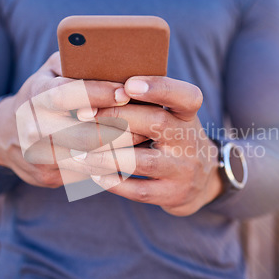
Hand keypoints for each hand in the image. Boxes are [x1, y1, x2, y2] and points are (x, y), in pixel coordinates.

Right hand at [0, 52, 146, 187]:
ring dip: (121, 150)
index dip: (98, 93)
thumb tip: (116, 59)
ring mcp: (38, 155)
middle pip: (84, 133)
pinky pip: (86, 173)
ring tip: (143, 139)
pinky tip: (128, 156)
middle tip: (147, 122)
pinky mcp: (47, 176)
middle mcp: (32, 127)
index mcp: (35, 95)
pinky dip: (110, 166)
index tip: (125, 91)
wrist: (8, 133)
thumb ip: (77, 62)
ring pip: (88, 157)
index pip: (66, 94)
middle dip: (120, 128)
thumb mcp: (53, 70)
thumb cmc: (44, 94)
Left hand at [75, 76, 222, 215]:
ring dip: (106, 156)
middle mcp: (189, 140)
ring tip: (78, 151)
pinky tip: (94, 175)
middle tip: (81, 115)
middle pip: (157, 122)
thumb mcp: (170, 114)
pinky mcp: (173, 194)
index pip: (186, 96)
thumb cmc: (170, 136)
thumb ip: (144, 100)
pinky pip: (140, 191)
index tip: (127, 85)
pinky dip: (114, 183)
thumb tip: (98, 83)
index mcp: (187, 114)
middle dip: (116, 117)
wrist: (200, 179)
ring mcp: (183, 169)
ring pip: (143, 161)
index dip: (159, 88)